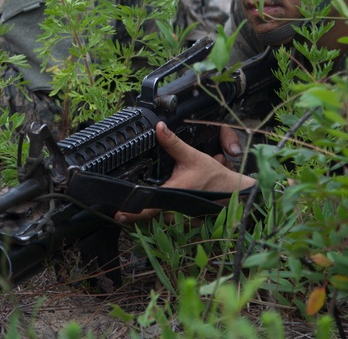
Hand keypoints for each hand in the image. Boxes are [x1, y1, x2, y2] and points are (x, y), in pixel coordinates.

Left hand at [114, 122, 255, 224]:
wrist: (230, 191)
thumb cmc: (212, 175)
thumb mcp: (191, 156)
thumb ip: (172, 143)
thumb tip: (159, 128)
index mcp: (174, 193)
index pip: (150, 207)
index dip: (133, 212)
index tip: (119, 214)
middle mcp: (175, 209)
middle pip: (147, 217)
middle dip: (132, 213)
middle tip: (117, 209)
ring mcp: (178, 217)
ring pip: (154, 220)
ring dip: (142, 216)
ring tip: (127, 209)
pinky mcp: (180, 219)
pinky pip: (162, 220)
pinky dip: (153, 215)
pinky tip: (145, 209)